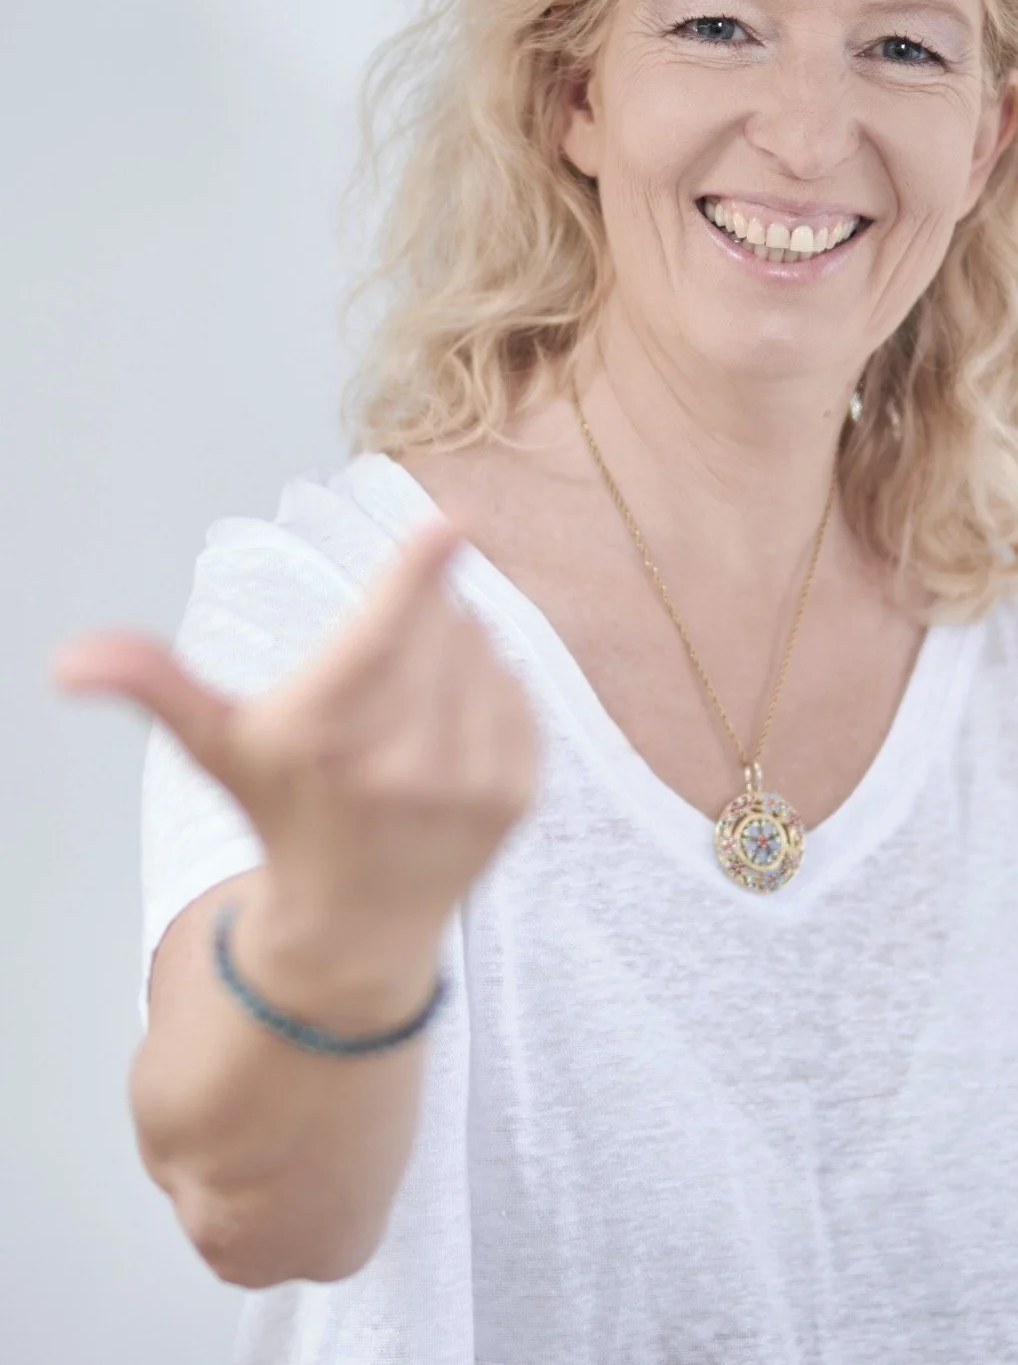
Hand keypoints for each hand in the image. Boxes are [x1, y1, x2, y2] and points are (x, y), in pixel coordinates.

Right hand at [52, 519, 537, 959]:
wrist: (352, 928)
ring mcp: (467, 783)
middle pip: (438, 623)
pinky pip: (518, 691)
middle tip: (381, 661)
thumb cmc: (282, 813)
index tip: (457, 518)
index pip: (382, 632)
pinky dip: (492, 686)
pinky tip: (451, 721)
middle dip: (417, 613)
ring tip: (410, 698)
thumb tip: (69, 660)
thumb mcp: (216, 747)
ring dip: (455, 647)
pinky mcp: (516, 794)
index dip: (419, 568)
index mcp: (323, 737)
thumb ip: (155, 685)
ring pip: (483, 649)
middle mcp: (401, 763)